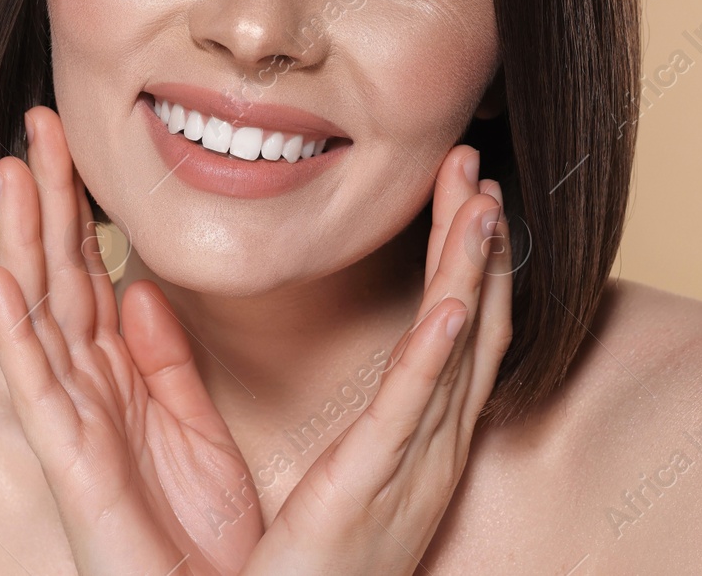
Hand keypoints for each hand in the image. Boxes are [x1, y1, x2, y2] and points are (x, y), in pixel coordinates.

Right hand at [0, 106, 262, 575]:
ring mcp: (69, 420)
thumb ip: (165, 355)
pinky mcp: (68, 460)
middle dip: (47, 199)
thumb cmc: (196, 528)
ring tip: (10, 171)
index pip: (90, 271)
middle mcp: (84, 387)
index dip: (80, 205)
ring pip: (39, 312)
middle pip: (59, 274)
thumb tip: (140, 285)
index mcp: (118, 374)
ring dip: (22, 240)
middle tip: (37, 124)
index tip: (71, 139)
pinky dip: (13, 332)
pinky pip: (35, 386)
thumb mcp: (191, 422)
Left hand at [242, 144, 512, 574]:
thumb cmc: (299, 566)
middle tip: (474, 165)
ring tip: (479, 200)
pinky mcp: (371, 481)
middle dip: (477, 242)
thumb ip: (282, 398)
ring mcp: (412, 463)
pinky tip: (458, 300)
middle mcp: (433, 445)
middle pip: (472, 322)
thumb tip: (222, 326)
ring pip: (456, 348)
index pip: (457, 330)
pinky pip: (414, 406)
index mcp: (421, 438)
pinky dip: (441, 351)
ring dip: (472, 269)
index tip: (463, 195)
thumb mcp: (313, 471)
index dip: (466, 259)